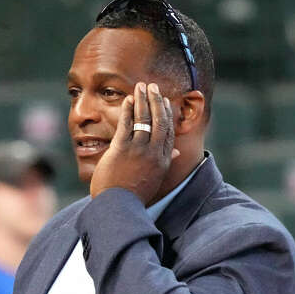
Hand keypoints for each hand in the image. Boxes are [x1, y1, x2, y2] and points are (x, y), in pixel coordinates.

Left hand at [89, 82, 180, 204]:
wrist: (118, 207)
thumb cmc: (134, 195)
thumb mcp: (155, 179)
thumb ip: (166, 162)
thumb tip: (177, 153)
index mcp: (163, 160)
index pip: (168, 131)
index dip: (167, 113)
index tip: (164, 101)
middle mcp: (153, 153)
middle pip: (159, 121)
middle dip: (157, 101)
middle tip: (153, 87)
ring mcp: (138, 150)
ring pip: (144, 119)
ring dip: (143, 100)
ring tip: (141, 86)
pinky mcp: (122, 149)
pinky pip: (127, 124)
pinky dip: (129, 110)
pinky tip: (129, 99)